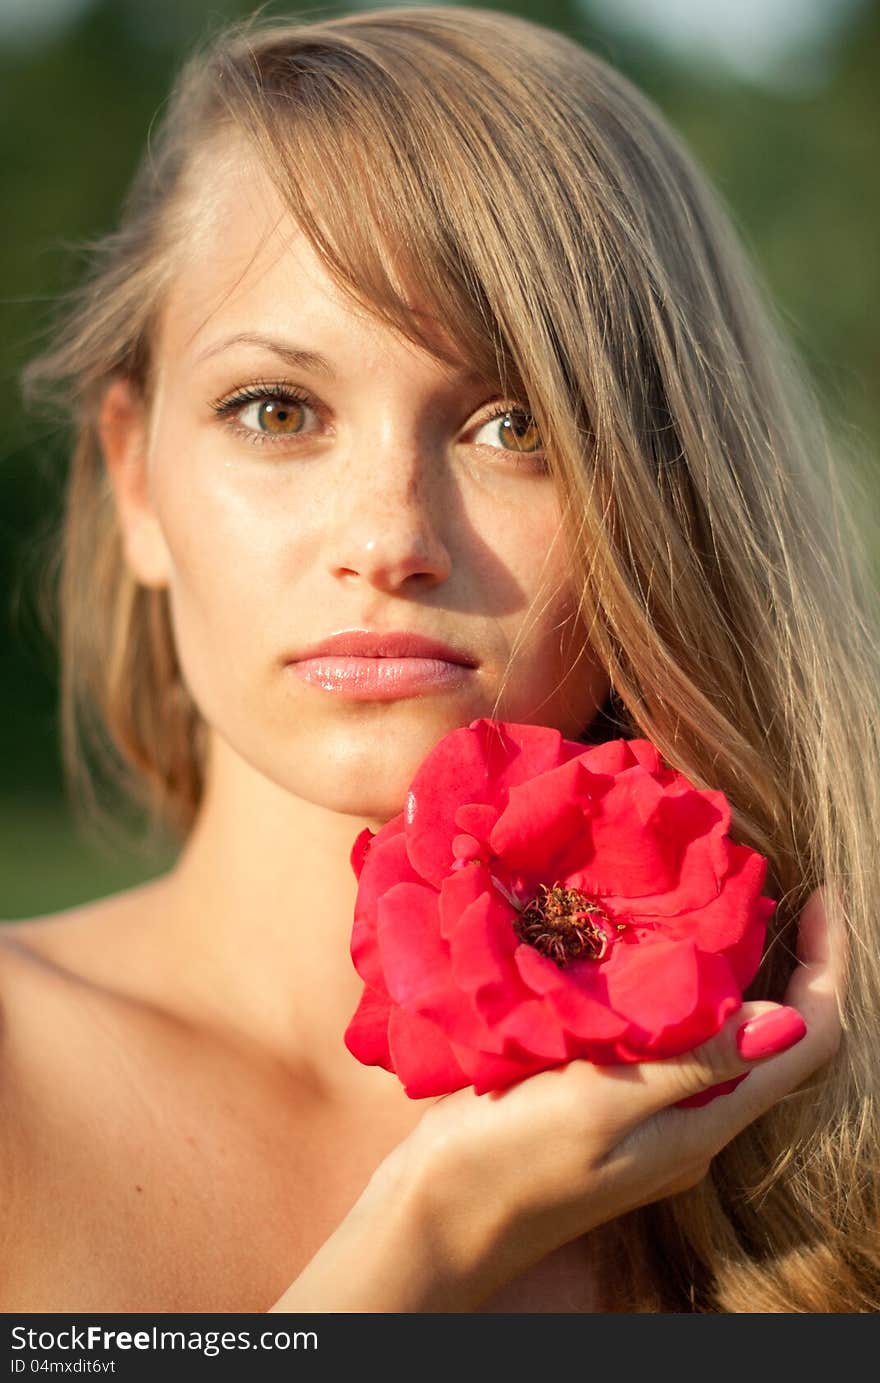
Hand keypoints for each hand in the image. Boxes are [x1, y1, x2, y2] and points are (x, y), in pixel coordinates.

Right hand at [391, 885, 843, 1306]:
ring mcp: (651, 1114)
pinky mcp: (609, 1102)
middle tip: (766, 887)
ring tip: (712, 904)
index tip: (823, 898)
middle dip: (785, 961)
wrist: (437, 1219)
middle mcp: (691, 1121)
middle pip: (773, 1036)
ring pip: (720, 1034)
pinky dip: (677, 989)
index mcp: (703, 1124)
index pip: (804, 1043)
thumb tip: (785, 1020)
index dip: (827, 968)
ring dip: (731, 971)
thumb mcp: (602, 1106)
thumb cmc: (511, 1163)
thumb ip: (690, 1065)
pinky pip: (669, 1038)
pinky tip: (643, 952)